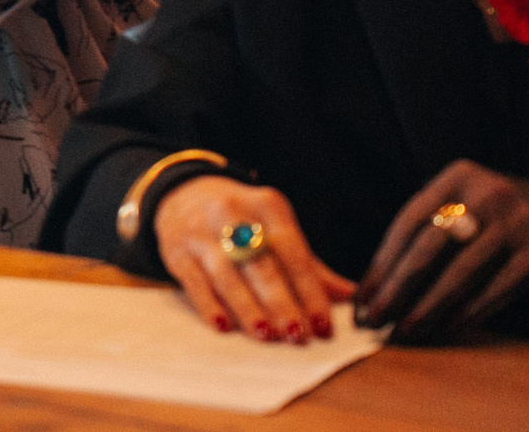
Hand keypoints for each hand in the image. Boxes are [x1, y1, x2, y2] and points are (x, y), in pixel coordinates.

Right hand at [153, 176, 354, 343]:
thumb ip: (310, 265)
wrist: (183, 193)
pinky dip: (211, 306)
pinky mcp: (177, 251)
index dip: (310, 291)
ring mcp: (201, 232)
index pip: (294, 253)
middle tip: (297, 335)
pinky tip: (224, 326)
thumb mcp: (276, 227)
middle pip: (261, 265)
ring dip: (249, 308)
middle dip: (281, 303)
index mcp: (268, 206)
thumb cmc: (243, 219)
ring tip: (266, 334)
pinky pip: (196, 283)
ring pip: (228, 276)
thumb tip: (350, 296)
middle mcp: (233, 213)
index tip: (323, 325)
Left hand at [355, 161, 528, 341]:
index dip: (382, 262)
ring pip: (460, 274)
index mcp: (457, 178)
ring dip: (427, 308)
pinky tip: (444, 329)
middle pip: (429, 249)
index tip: (362, 296)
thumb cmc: (501, 217)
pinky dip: (467, 313)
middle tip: (374, 319)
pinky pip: (495, 291)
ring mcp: (516, 223)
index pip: (408, 223)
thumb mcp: (467, 205)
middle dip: (397, 289)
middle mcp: (485, 195)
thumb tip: (376, 282)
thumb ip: (428, 231)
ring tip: (404, 331)